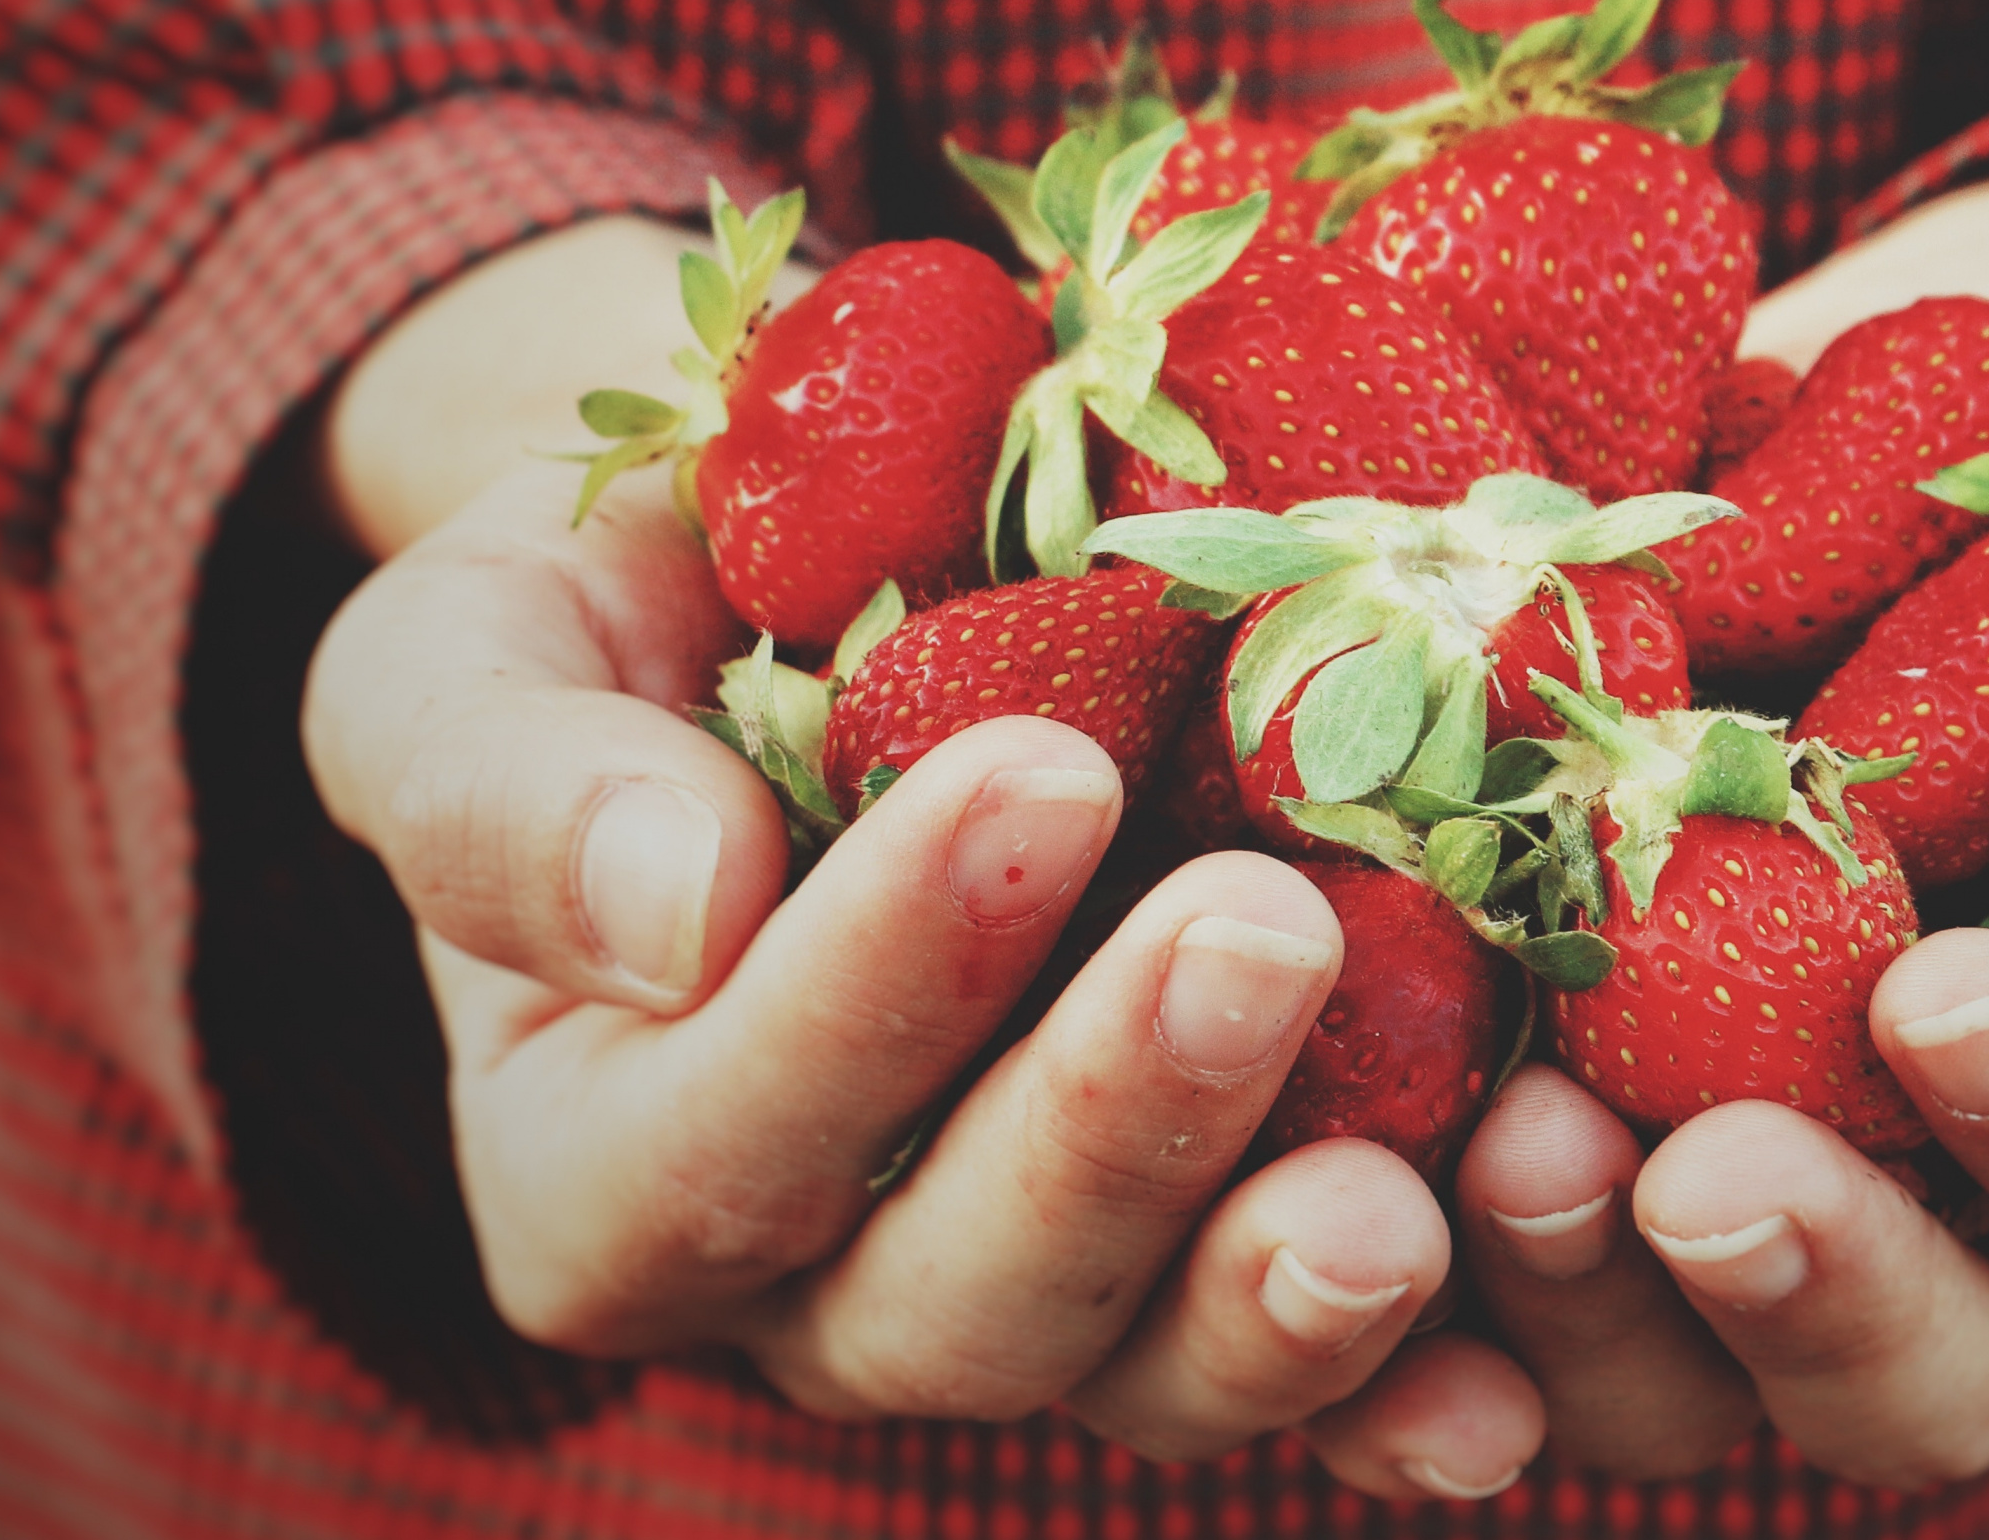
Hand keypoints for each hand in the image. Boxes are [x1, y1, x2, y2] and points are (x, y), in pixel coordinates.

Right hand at [297, 218, 1547, 1489]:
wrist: (793, 604)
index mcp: (603, 1166)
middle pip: (957, 1299)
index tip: (1036, 770)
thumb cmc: (608, 626)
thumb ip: (508, 790)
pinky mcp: (1216, 1260)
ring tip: (1409, 1193)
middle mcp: (814, 1284)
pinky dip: (1422, 1384)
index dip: (874, 986)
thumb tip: (673, 904)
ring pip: (1151, 1372)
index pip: (718, 1133)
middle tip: (1262, 929)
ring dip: (1281, 1298)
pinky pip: (1323, 1377)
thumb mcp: (471, 658)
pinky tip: (1517, 1378)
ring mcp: (1040, 1294)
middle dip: (1115, 1127)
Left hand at [1441, 165, 1988, 1486]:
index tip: (1954, 991)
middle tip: (1708, 1164)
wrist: (1957, 509)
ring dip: (1581, 1295)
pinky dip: (1396, 1278)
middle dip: (1817, 1288)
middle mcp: (1969, 1258)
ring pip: (1665, 1388)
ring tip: (1509, 1133)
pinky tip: (1334, 1179)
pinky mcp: (1546, 1169)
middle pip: (1919, 1382)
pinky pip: (1461, 1303)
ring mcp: (1739, 1231)